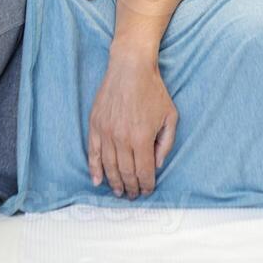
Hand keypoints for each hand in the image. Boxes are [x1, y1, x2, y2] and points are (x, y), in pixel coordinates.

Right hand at [87, 51, 177, 198]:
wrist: (130, 68)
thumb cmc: (153, 90)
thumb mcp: (170, 115)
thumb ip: (166, 143)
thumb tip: (157, 164)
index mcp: (143, 138)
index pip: (144, 171)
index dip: (147, 184)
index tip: (148, 190)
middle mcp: (123, 138)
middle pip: (126, 173)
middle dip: (131, 187)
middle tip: (133, 194)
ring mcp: (107, 132)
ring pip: (109, 167)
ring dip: (114, 182)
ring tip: (119, 191)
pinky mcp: (95, 126)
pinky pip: (93, 153)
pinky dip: (95, 169)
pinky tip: (98, 180)